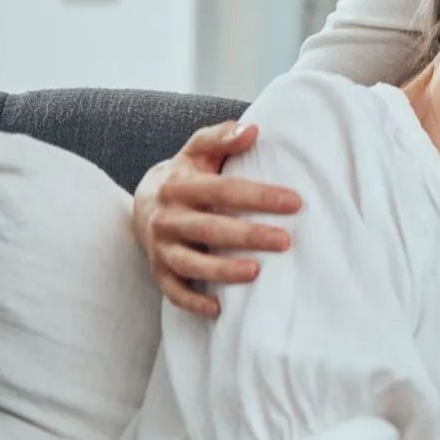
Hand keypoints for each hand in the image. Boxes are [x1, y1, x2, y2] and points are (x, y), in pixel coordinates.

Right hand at [133, 122, 301, 316]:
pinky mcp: (158, 270)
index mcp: (180, 185)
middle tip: (285, 241)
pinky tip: (219, 310)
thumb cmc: (187, 173)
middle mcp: (167, 217)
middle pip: (209, 228)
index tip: (295, 202)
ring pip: (190, 263)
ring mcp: (160, 246)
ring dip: (221, 271)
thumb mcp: (198, 150)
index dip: (259, 196)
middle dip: (248, 236)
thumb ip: (221, 137)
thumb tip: (251, 129)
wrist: (144, 200)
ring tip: (255, 273)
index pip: (224, 190)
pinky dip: (192, 302)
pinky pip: (172, 291)